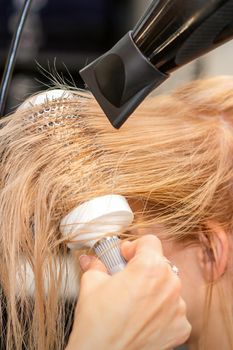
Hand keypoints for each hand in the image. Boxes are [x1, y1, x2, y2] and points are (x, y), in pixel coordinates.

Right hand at [66, 235, 190, 349]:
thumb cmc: (96, 323)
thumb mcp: (91, 283)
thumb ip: (96, 265)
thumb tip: (90, 258)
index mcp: (150, 268)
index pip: (150, 241)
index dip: (134, 246)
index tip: (124, 256)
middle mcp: (169, 285)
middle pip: (160, 263)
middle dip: (142, 267)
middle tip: (125, 277)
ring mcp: (178, 308)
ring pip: (167, 285)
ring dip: (153, 288)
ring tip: (133, 300)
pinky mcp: (181, 327)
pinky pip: (173, 308)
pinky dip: (161, 310)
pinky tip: (143, 317)